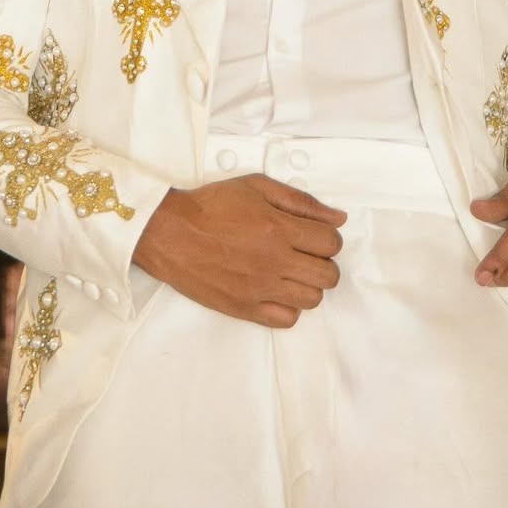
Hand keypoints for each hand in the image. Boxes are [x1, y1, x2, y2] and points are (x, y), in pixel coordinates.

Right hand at [132, 174, 345, 327]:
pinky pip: (287, 320)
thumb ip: (300, 201)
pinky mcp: (244, 309)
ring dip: (309, 284)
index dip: (329, 237)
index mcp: (278, 228)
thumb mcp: (256, 187)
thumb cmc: (210, 206)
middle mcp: (273, 262)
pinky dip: (289, 307)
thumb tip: (338, 218)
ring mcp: (259, 289)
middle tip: (306, 253)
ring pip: (312, 300)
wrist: (169, 233)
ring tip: (291, 271)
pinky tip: (276, 290)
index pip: (331, 242)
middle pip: (328, 275)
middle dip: (324, 262)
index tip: (315, 235)